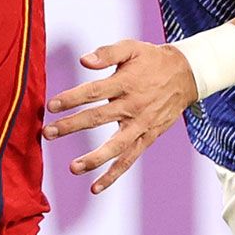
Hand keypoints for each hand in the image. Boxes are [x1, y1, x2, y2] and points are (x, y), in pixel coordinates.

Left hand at [44, 38, 194, 193]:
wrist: (186, 76)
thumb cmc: (152, 60)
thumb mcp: (132, 47)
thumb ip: (108, 53)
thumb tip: (83, 60)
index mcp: (126, 82)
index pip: (94, 91)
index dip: (72, 98)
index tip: (51, 106)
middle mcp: (133, 106)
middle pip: (98, 118)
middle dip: (71, 126)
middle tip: (48, 133)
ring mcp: (141, 125)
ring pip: (116, 146)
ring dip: (94, 158)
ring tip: (73, 168)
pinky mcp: (147, 138)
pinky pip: (129, 159)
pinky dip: (113, 174)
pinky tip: (95, 187)